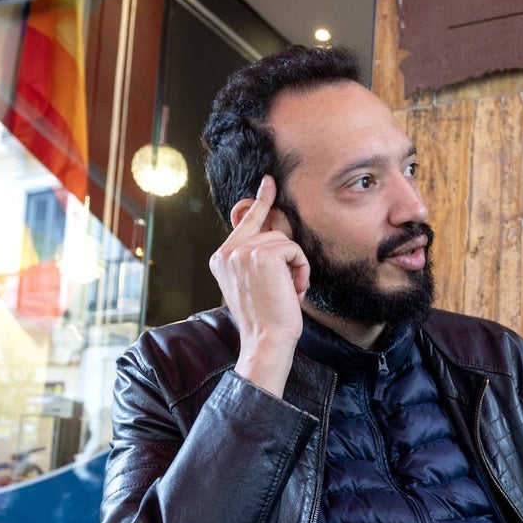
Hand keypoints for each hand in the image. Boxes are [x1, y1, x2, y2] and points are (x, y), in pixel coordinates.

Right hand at [209, 175, 310, 395]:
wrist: (266, 341)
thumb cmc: (267, 319)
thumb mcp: (257, 284)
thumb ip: (259, 257)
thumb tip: (277, 228)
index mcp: (221, 258)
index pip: (245, 221)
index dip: (261, 201)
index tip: (269, 182)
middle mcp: (227, 252)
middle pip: (272, 232)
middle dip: (288, 258)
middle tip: (286, 288)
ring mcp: (242, 252)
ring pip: (285, 242)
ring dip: (295, 268)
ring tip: (287, 293)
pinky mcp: (261, 255)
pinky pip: (294, 250)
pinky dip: (301, 270)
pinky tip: (293, 290)